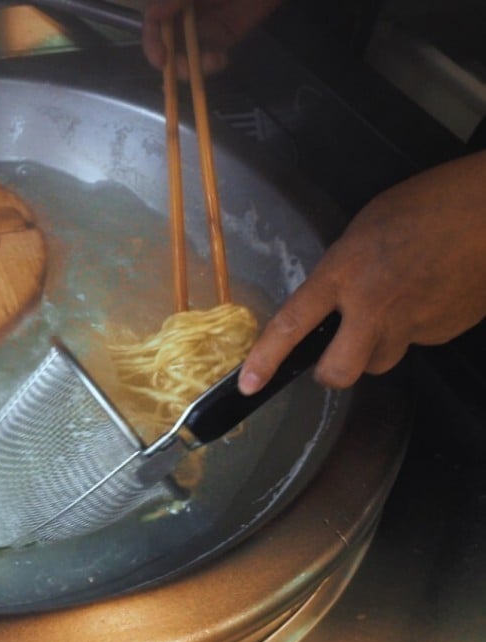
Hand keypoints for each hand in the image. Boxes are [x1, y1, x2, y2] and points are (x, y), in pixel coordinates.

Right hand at [142, 0, 282, 77]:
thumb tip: (152, 15)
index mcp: (171, 2)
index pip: (152, 25)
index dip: (152, 43)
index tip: (161, 58)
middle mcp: (180, 17)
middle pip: (165, 47)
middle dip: (172, 63)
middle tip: (185, 70)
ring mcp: (199, 30)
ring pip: (184, 57)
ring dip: (192, 68)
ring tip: (212, 62)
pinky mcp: (219, 40)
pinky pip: (208, 59)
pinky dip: (211, 65)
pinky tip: (221, 60)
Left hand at [238, 149, 485, 393]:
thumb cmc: (427, 205)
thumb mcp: (364, 231)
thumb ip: (342, 271)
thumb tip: (333, 300)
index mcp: (344, 273)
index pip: (293, 324)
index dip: (266, 359)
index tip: (248, 385)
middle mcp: (373, 307)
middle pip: (339, 372)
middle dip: (331, 373)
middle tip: (331, 357)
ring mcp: (412, 325)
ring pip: (380, 362)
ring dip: (375, 348)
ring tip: (392, 309)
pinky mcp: (444, 332)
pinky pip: (416, 343)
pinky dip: (414, 329)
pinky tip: (427, 297)